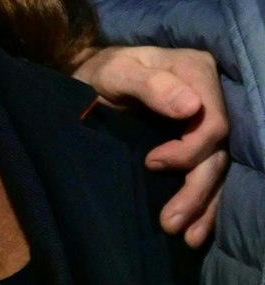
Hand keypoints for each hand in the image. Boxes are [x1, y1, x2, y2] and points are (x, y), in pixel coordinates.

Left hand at [74, 45, 227, 246]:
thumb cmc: (101, 71)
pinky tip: (195, 230)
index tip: (152, 163)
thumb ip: (149, 84)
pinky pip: (208, 175)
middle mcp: (209, 97)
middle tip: (171, 222)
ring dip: (203, 205)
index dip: (189, 150)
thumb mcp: (114, 71)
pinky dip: (204, 204)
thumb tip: (191, 107)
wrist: (90, 78)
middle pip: (216, 150)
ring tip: (186, 236)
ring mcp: (205, 122)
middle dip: (196, 189)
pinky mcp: (197, 143)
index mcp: (196, 72)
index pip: (211, 121)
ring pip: (216, 168)